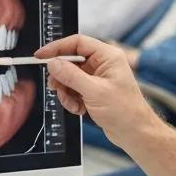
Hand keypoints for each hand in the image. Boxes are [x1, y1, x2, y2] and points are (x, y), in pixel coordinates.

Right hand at [35, 35, 156, 149]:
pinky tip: (80, 110)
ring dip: (66, 92)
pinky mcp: (94, 91)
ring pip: (69, 78)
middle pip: (71, 61)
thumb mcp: (94, 91)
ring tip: (74, 104)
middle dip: (61, 77)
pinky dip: (72, 100)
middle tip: (55, 87)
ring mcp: (98, 78)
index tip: (41, 56)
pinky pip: (74, 90)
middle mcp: (103, 64)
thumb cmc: (125, 111)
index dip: (57, 48)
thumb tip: (53, 63)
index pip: (78, 43)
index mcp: (108, 56)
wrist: (135, 133)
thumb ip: (71, 76)